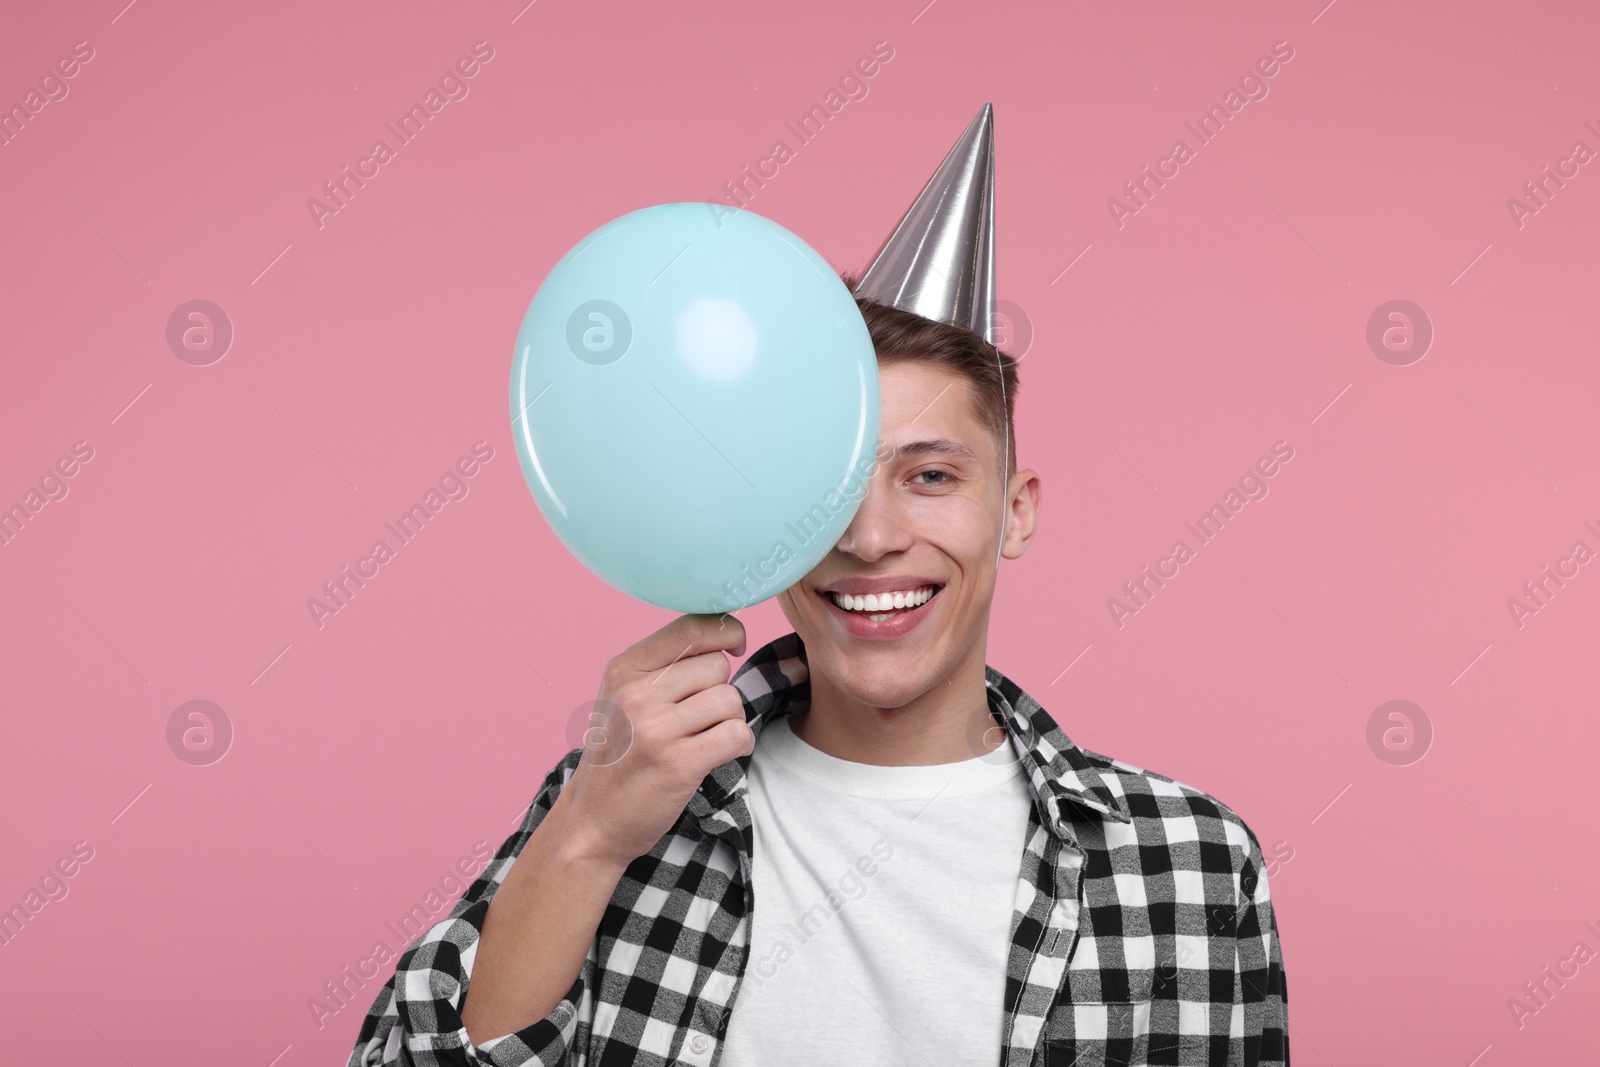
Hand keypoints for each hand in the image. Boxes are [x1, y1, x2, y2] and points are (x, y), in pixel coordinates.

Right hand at [557, 614, 752, 868]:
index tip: (734, 647)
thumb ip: (665, 664)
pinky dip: (739, 744)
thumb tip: (725, 633)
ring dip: (730, 721)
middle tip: (702, 717)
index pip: (693, 626)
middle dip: (720, 690)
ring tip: (705, 738)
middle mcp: (637, 693)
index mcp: (625, 668)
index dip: (727, 631)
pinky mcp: (678, 763)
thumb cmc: (618, 756)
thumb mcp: (624, 697)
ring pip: (731, 700)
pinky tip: (721, 754)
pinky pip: (737, 734)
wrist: (592, 821)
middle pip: (718, 666)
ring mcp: (656, 728)